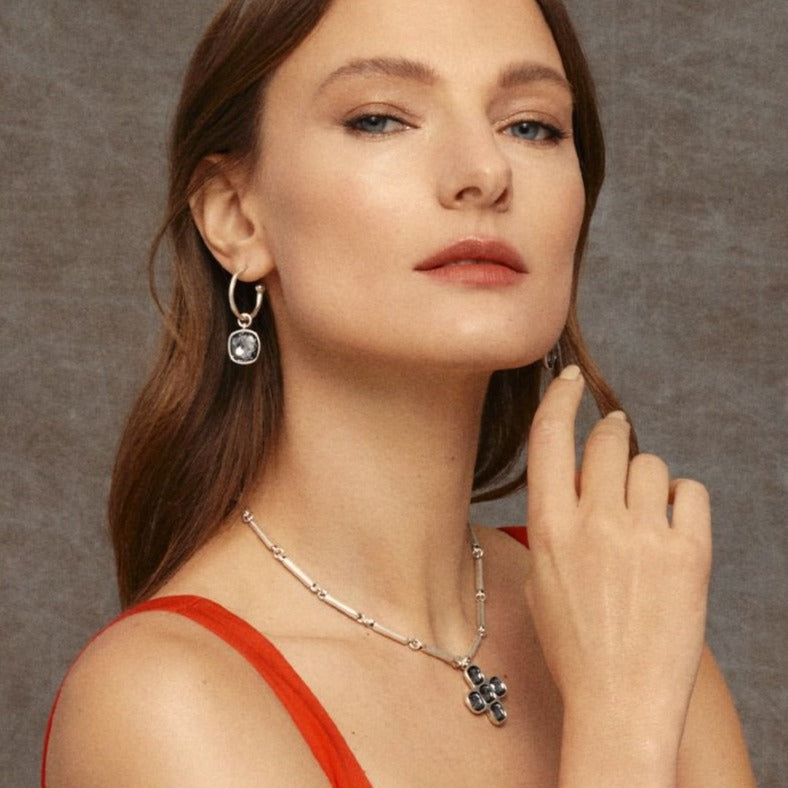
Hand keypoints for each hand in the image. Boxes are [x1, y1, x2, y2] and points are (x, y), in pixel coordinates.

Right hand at [525, 365, 710, 783]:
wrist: (621, 703)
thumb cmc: (575, 647)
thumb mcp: (541, 581)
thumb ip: (553, 526)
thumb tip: (576, 485)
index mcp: (549, 529)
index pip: (548, 440)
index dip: (559, 400)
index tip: (570, 382)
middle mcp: (594, 524)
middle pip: (606, 441)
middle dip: (611, 432)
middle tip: (615, 437)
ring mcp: (643, 537)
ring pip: (649, 464)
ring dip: (645, 477)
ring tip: (644, 512)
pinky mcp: (689, 554)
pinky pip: (690, 493)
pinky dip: (681, 501)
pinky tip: (672, 525)